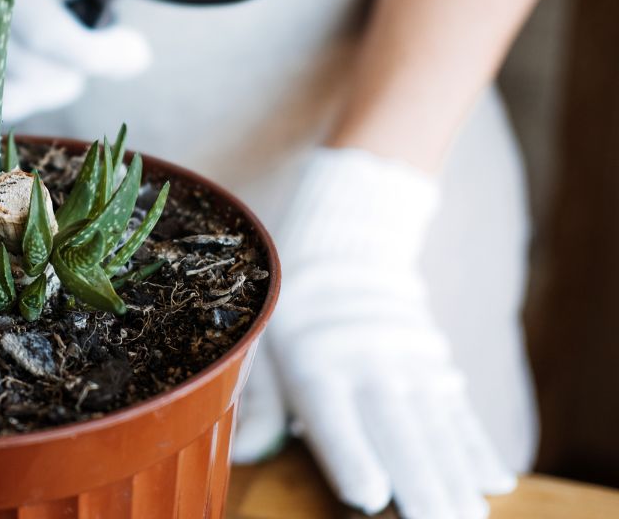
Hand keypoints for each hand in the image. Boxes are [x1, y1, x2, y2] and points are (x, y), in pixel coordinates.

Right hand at [0, 0, 150, 121]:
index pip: (47, 32)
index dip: (98, 53)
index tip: (137, 51)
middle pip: (30, 75)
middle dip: (82, 67)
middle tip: (114, 46)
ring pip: (5, 96)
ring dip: (54, 83)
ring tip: (80, 54)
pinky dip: (20, 94)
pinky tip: (44, 69)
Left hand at [247, 148, 515, 518]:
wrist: (343, 247)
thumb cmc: (287, 309)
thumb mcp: (259, 346)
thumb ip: (257, 403)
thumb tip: (242, 454)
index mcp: (314, 363)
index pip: (333, 415)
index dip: (351, 455)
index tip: (370, 495)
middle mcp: (366, 365)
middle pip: (396, 430)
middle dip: (419, 482)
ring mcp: (409, 363)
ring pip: (435, 426)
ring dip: (454, 474)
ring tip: (471, 514)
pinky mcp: (436, 363)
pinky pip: (459, 409)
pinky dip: (476, 445)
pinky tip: (495, 480)